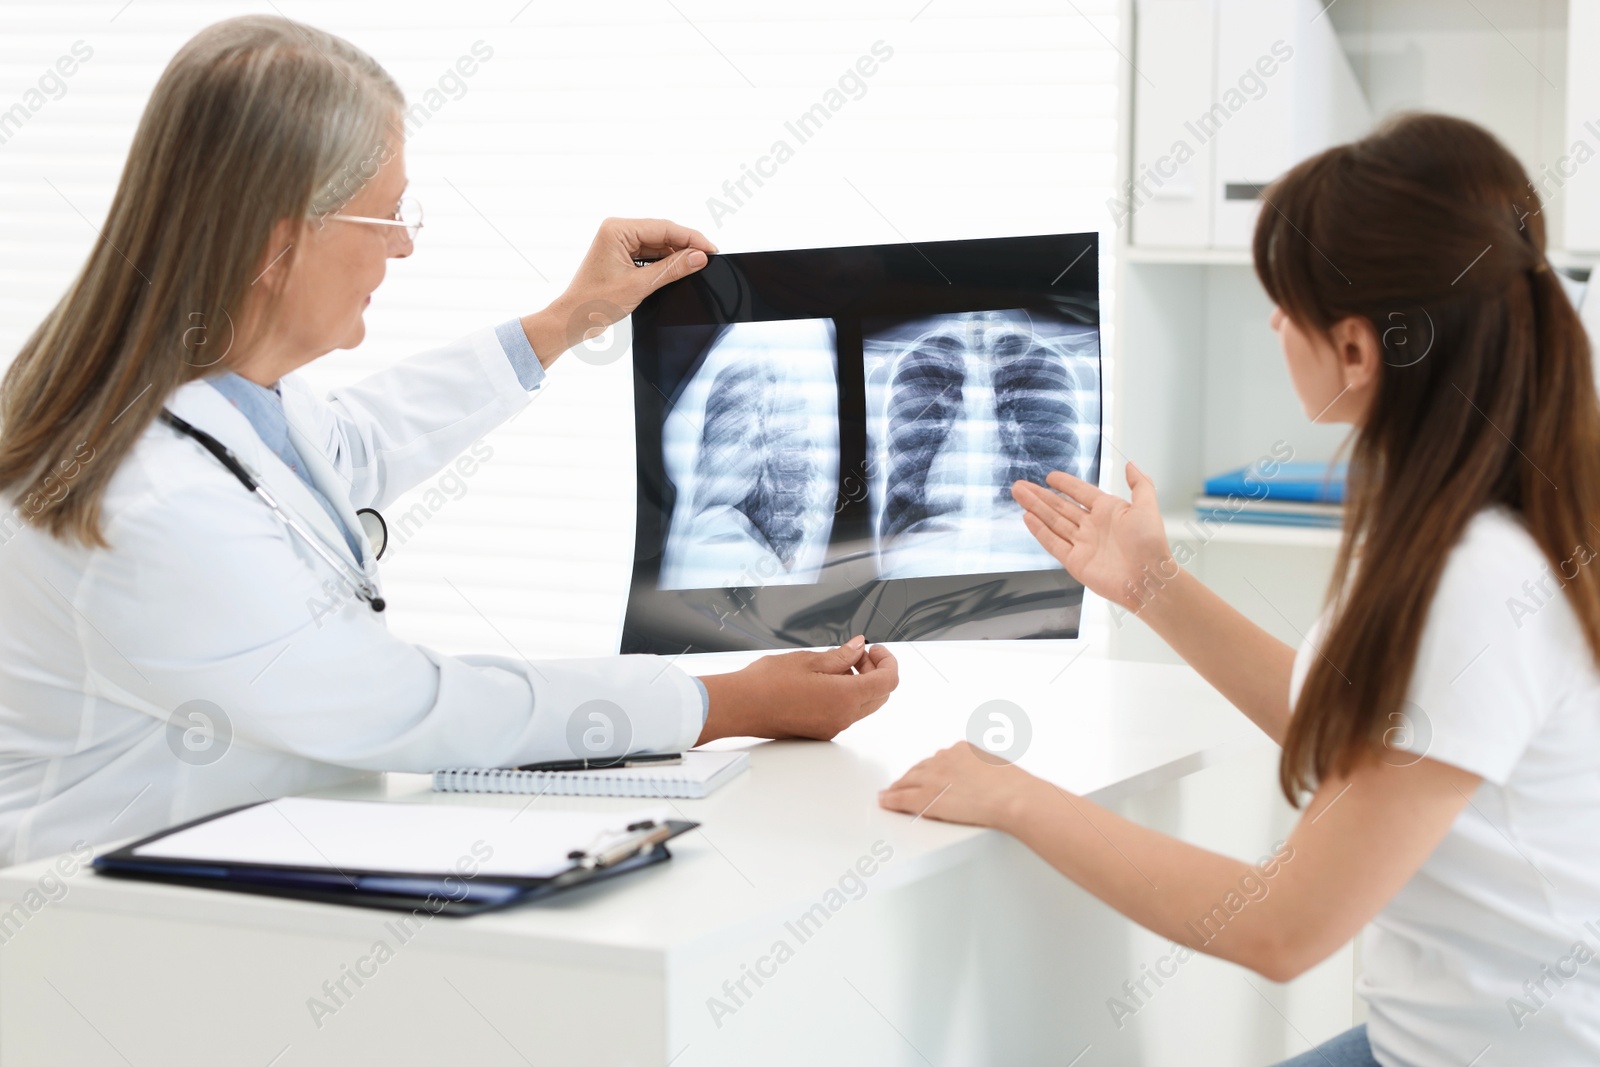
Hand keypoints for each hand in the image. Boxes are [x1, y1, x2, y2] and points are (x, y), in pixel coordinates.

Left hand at [521, 217, 717, 364]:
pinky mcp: (622, 255)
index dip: (691, 238)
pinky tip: (680, 270)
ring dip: (676, 255)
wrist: (573, 319)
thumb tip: (699, 257)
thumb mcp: (640, 285)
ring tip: (697, 266)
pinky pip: (650, 254)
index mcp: (617, 230)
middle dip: (686, 246)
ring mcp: (619, 243)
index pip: (664, 228)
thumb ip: (672, 269)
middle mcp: (618, 231)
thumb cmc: (594, 302)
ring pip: (658, 244)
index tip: (711, 249)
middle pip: (663, 233)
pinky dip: (665, 263)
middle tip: (709, 258)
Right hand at [697, 637, 898, 743]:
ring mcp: (831, 727)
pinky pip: (845, 712)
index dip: (888, 661)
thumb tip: (859, 647)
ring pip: (863, 705)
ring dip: (860, 683)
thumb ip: (841, 655)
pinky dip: (846, 694)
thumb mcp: (809, 659)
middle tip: (857, 654)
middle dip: (875, 671)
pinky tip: (825, 680)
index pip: (887, 681)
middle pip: (880, 695)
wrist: (740, 706)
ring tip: (837, 664)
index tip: (874, 649)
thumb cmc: (767, 683)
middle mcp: (842, 717)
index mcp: (844, 697)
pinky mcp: (819, 731)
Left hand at [878, 742, 1041, 830]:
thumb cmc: (1014, 787)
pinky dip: (890, 800)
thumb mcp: (998, 767)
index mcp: (961, 749)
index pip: (938, 759)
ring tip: (889, 793)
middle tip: (901, 784)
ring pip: (907, 781)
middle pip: (919, 768)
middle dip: (910, 777)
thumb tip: (985, 778)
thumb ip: (983, 769)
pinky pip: (902, 797)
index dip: (929, 770)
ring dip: (897, 787)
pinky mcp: (926, 797)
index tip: (926, 775)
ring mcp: (933, 777)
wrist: (1013, 797)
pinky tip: (884, 801)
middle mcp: (943, 759)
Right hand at [1011, 461, 1173, 611]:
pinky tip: (1027, 517)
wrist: (1148, 578)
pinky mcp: (1075, 561)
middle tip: (1021, 485)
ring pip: (1053, 522)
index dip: (1066, 484)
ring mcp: (1082, 544)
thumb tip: (1131, 464)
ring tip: (1018, 494)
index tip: (1050, 476)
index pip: (1081, 492)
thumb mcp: (1147, 506)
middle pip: (1061, 506)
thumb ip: (1140, 484)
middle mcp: (1093, 526)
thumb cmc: (1150, 543)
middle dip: (1040, 495)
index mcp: (1109, 511)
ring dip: (1035, 507)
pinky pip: (1053, 543)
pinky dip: (1040, 530)